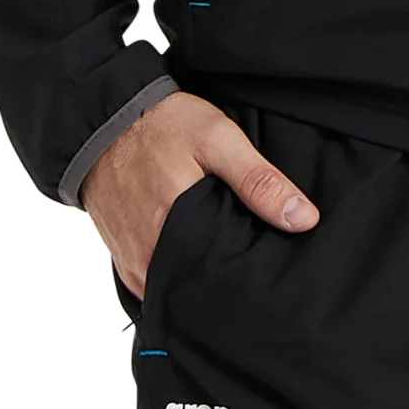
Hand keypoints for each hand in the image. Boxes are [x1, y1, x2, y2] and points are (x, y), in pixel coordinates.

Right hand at [82, 89, 318, 297]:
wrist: (105, 119)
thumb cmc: (162, 125)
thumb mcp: (219, 140)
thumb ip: (259, 181)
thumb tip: (303, 219)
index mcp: (175, 231)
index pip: (220, 280)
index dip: (248, 280)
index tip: (271, 274)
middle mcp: (147, 256)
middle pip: (198, 289)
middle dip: (226, 283)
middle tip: (255, 271)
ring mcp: (131, 260)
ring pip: (175, 289)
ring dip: (200, 280)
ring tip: (229, 264)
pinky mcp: (122, 257)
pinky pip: (153, 282)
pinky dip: (176, 274)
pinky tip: (198, 257)